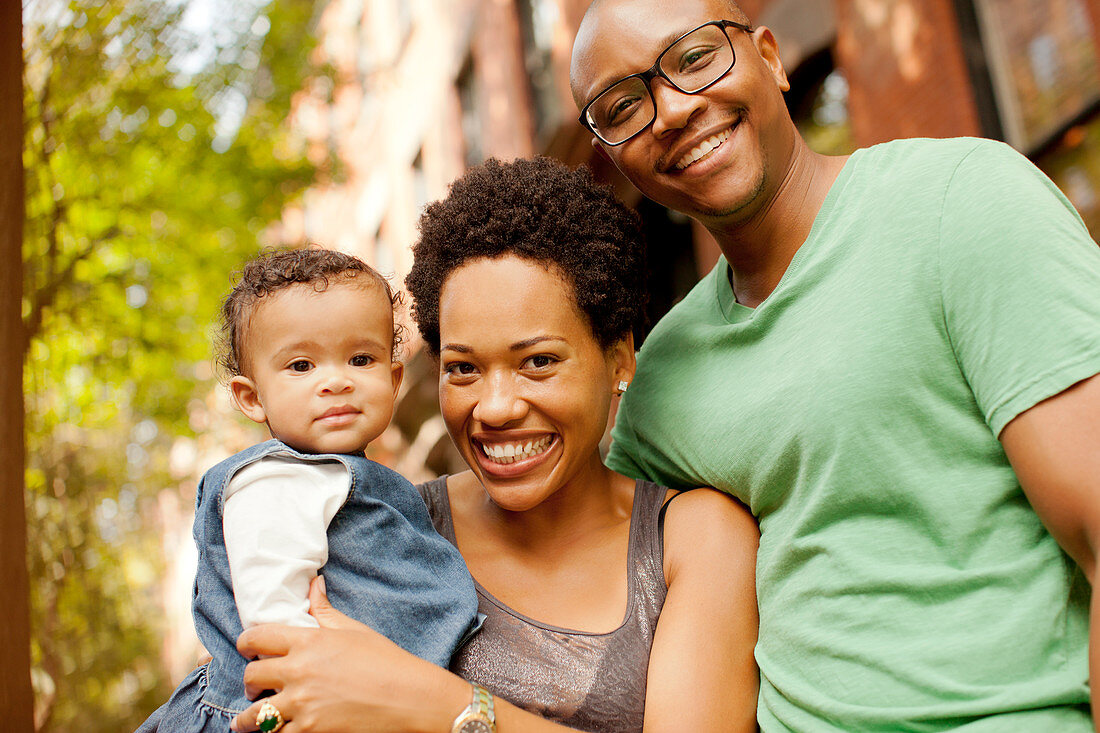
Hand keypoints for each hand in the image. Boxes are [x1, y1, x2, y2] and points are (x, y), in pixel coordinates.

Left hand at [231, 576, 466, 731]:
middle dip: (250, 681)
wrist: (408, 697)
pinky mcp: (310, 730)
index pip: (257, 638)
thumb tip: (314, 583)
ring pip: (256, 714)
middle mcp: (298, 671)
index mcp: (307, 641)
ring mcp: (302, 704)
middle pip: (251, 675)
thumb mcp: (353, 630)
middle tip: (255, 687)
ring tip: (245, 723)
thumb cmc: (384, 660)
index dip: (245, 644)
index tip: (246, 650)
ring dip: (248, 719)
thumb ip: (324, 609)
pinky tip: (277, 731)